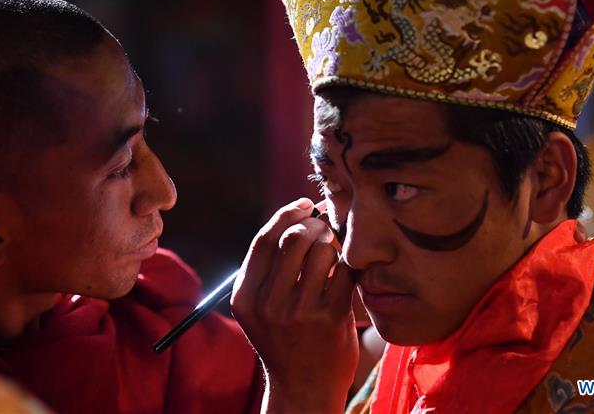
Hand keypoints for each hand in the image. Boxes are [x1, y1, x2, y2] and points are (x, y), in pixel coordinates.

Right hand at [231, 198, 358, 413]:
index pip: (264, 239)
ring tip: (334, 255)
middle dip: (314, 225)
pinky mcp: (331, 318)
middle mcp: (268, 304)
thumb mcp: (261, 307)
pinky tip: (347, 271)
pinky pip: (344, 271)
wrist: (304, 389)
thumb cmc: (286, 339)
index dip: (287, 214)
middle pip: (294, 238)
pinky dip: (348, 264)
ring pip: (322, 251)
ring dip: (333, 245)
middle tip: (325, 227)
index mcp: (245, 297)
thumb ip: (270, 268)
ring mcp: (299, 312)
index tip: (305, 205)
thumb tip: (298, 215)